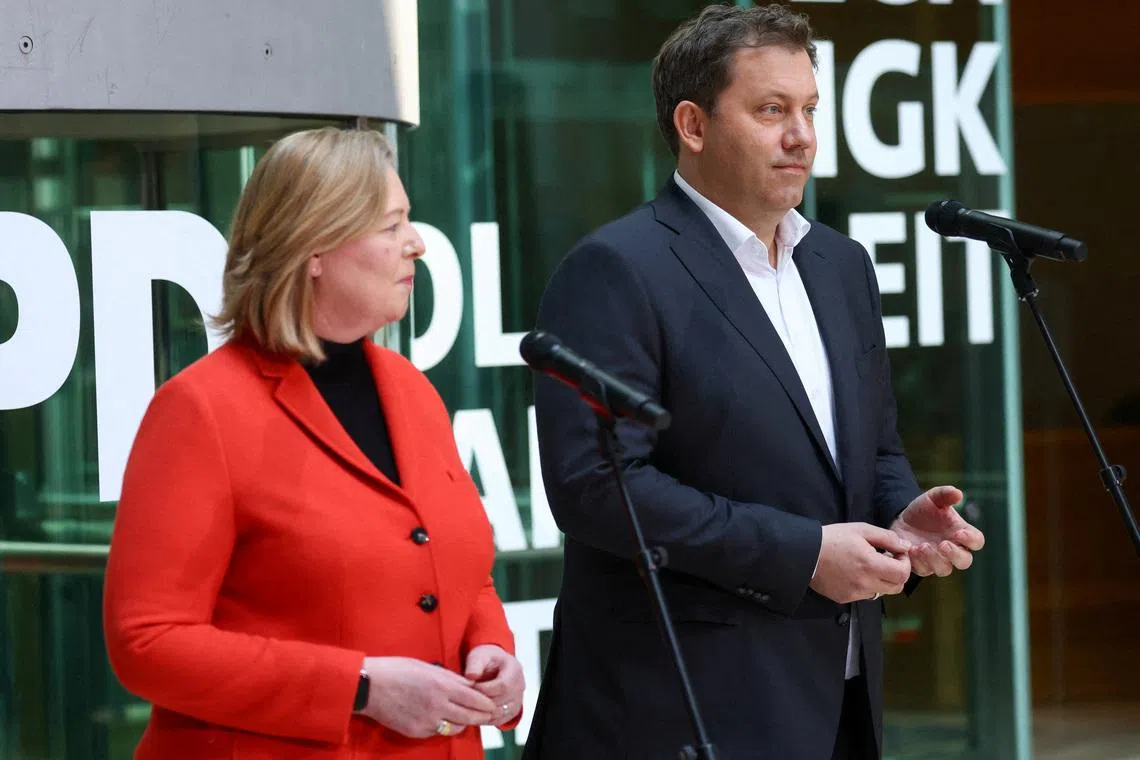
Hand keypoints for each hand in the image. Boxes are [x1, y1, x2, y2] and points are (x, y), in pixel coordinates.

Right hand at [358, 656, 498, 737]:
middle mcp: (438, 705)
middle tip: (488, 716)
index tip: (492, 705)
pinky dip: (443, 726)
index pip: (474, 698)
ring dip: (463, 723)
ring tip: (467, 718)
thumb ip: (449, 678)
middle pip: (469, 716)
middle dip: (481, 716)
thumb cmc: (397, 670)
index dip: (486, 703)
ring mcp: (427, 721)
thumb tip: (468, 685)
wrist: (369, 686)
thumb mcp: (427, 667)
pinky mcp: (416, 731)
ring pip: (455, 728)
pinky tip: (442, 719)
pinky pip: (436, 732)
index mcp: (442, 685)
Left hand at [464, 644, 524, 725]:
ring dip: (482, 712)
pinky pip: (499, 720)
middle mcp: (520, 686)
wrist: (494, 665)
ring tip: (468, 706)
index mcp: (514, 670)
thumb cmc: (486, 659)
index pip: (502, 686)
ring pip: (500, 713)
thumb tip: (471, 676)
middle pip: (501, 701)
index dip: (484, 689)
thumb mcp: (479, 655)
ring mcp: (518, 700)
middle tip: (466, 700)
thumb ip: (474, 664)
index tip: (469, 688)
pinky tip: (474, 712)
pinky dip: (486, 718)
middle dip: (481, 702)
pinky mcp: (512, 710)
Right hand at [809, 523, 913, 603]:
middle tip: (886, 560)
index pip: (903, 574)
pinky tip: (854, 573)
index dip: (905, 563)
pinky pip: (865, 594)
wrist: (804, 554)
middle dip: (897, 573)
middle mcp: (866, 583)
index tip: (896, 553)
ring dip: (882, 580)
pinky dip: (866, 585)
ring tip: (868, 566)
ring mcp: (855, 594)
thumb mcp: (861, 530)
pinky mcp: (845, 599)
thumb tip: (906, 547)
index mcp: (871, 565)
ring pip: (881, 592)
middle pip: (897, 587)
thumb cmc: (833, 538)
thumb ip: (887, 538)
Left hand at [891, 486, 985, 577]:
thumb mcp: (933, 498)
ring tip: (922, 546)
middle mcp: (953, 549)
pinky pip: (923, 570)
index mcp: (962, 533)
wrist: (902, 519)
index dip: (971, 540)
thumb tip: (958, 493)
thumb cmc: (924, 509)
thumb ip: (945, 494)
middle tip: (943, 545)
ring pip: (944, 569)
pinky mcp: (922, 565)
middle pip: (964, 561)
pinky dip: (918, 562)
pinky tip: (911, 550)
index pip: (976, 541)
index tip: (959, 533)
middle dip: (955, 555)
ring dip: (934, 559)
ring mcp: (938, 560)